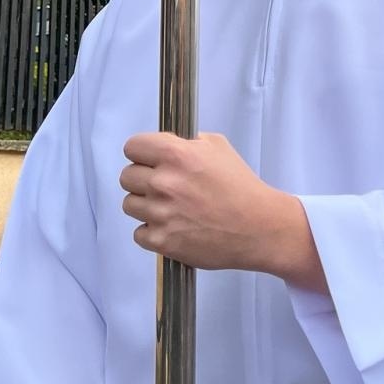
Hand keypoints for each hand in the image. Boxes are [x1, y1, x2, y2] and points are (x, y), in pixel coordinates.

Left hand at [119, 132, 325, 291]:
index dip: (142, 152)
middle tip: (164, 185)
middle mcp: (163, 182)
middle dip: (143, 179)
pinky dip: (153, 231)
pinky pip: (139, 232)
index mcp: (176, 155)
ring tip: (170, 208)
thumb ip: (189, 142)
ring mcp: (160, 213)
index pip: (132, 146)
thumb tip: (168, 145)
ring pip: (129, 204)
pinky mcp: (161, 240)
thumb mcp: (219, 147)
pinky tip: (173, 226)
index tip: (150, 159)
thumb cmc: (241, 187)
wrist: (257, 227)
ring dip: (146, 205)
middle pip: (126, 176)